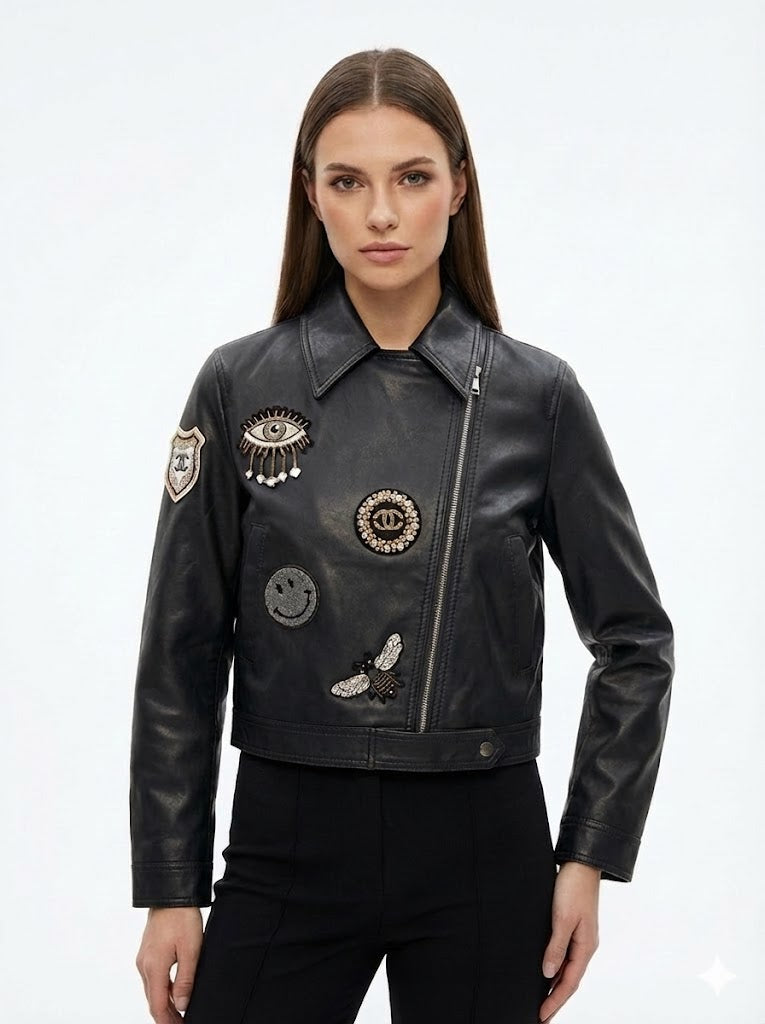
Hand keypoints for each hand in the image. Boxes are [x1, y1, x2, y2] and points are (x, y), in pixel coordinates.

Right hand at [135, 906, 203, 1021]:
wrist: (170, 894)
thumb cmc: (182, 918)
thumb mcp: (190, 950)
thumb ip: (185, 980)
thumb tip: (182, 1005)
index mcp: (154, 967)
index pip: (158, 1006)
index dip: (168, 1022)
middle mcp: (144, 966)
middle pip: (153, 1000)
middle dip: (166, 1016)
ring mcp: (144, 959)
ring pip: (152, 990)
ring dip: (164, 1004)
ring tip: (180, 1013)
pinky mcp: (147, 952)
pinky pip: (152, 978)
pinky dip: (162, 990)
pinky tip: (173, 992)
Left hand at [538, 861, 600, 1022]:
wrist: (581, 863)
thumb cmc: (574, 888)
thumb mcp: (563, 918)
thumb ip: (556, 947)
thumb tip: (547, 973)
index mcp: (586, 947)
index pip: (569, 983)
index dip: (554, 1001)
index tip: (541, 1016)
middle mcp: (585, 945)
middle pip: (569, 980)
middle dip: (556, 999)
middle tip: (541, 1016)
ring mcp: (581, 936)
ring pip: (567, 969)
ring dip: (556, 985)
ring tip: (542, 1000)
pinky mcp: (574, 926)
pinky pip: (565, 955)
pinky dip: (557, 968)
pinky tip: (547, 971)